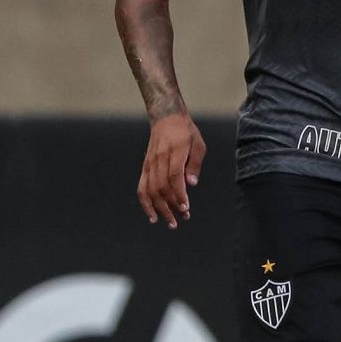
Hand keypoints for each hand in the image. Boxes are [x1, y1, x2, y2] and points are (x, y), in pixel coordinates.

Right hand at [138, 112, 205, 228]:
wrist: (166, 118)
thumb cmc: (186, 132)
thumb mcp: (198, 144)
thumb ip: (194, 164)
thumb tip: (191, 184)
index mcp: (174, 152)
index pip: (174, 177)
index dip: (178, 194)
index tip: (185, 207)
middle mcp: (159, 159)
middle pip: (162, 187)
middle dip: (171, 206)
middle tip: (183, 218)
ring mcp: (149, 164)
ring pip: (151, 190)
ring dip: (160, 209)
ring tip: (170, 222)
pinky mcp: (145, 167)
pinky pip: (142, 188)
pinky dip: (145, 203)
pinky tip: (152, 216)